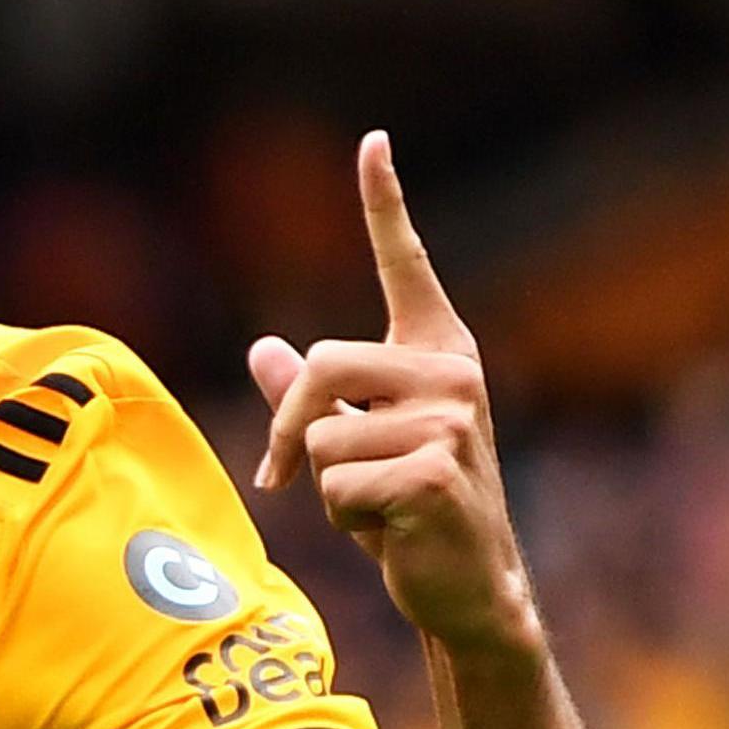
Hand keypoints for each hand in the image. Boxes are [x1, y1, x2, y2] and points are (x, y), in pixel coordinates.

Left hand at [248, 131, 538, 657]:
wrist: (467, 587)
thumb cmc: (406, 512)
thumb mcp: (351, 445)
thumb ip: (306, 397)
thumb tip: (261, 347)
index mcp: (436, 353)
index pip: (405, 265)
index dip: (385, 203)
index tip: (371, 142)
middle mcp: (451, 373)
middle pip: (318, 368)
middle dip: (287, 431)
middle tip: (289, 479)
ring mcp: (451, 420)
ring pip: (318, 436)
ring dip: (323, 486)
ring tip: (377, 505)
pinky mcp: (437, 470)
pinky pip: (334, 482)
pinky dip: (343, 518)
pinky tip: (393, 529)